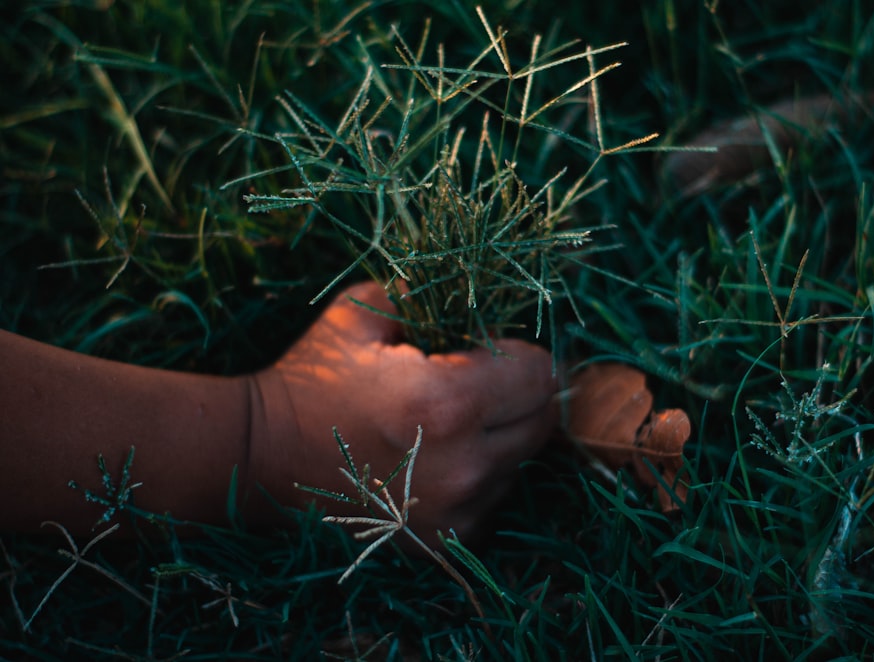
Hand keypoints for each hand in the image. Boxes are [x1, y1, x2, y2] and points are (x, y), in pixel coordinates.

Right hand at [247, 281, 557, 541]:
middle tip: (479, 383)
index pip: (540, 375)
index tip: (492, 350)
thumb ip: (425, 294)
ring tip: (447, 424)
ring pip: (520, 462)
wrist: (258, 458)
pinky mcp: (444, 541)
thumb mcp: (361, 312)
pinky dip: (479, 477)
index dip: (522, 355)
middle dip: (519, 396)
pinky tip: (436, 460)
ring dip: (501, 438)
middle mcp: (465, 465)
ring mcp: (457, 511)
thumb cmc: (311, 379)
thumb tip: (474, 295)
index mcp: (449, 402)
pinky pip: (493, 498)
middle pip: (542, 422)